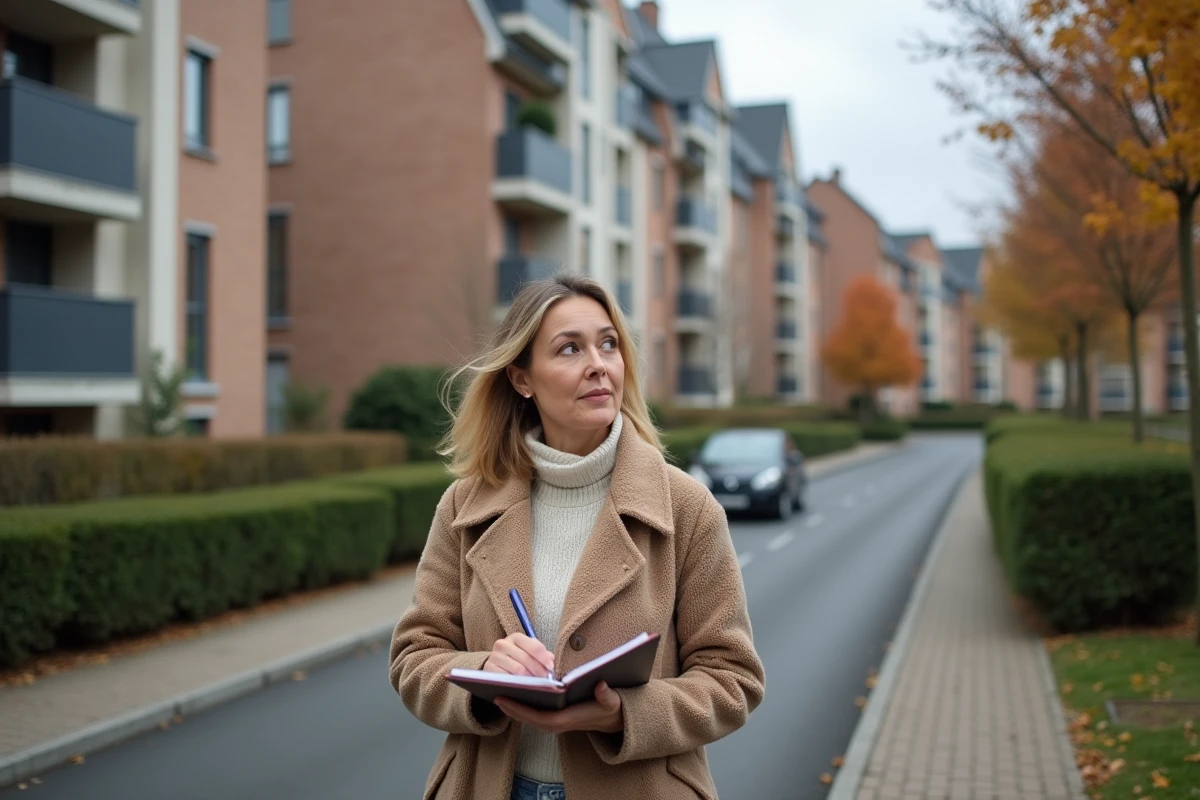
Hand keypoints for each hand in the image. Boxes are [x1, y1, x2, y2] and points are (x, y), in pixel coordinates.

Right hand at [482, 633, 554, 677]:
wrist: (497, 666)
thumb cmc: (517, 659)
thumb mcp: (529, 653)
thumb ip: (542, 655)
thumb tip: (552, 662)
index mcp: (516, 638)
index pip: (534, 646)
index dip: (544, 658)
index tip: (551, 667)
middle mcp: (503, 644)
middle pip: (526, 659)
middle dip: (538, 670)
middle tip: (546, 680)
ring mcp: (494, 656)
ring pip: (517, 669)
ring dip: (529, 678)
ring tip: (537, 684)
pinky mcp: (489, 669)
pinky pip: (506, 678)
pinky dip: (517, 683)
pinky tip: (523, 686)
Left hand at [494, 682, 623, 733]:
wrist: (615, 720)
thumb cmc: (612, 708)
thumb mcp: (613, 701)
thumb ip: (607, 695)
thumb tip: (600, 685)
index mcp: (568, 720)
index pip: (539, 718)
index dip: (520, 710)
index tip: (505, 699)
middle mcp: (559, 724)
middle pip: (529, 719)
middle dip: (512, 709)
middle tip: (494, 695)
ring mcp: (556, 723)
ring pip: (530, 718)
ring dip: (515, 709)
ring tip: (499, 694)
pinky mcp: (556, 719)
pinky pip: (535, 716)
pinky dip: (523, 709)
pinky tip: (514, 696)